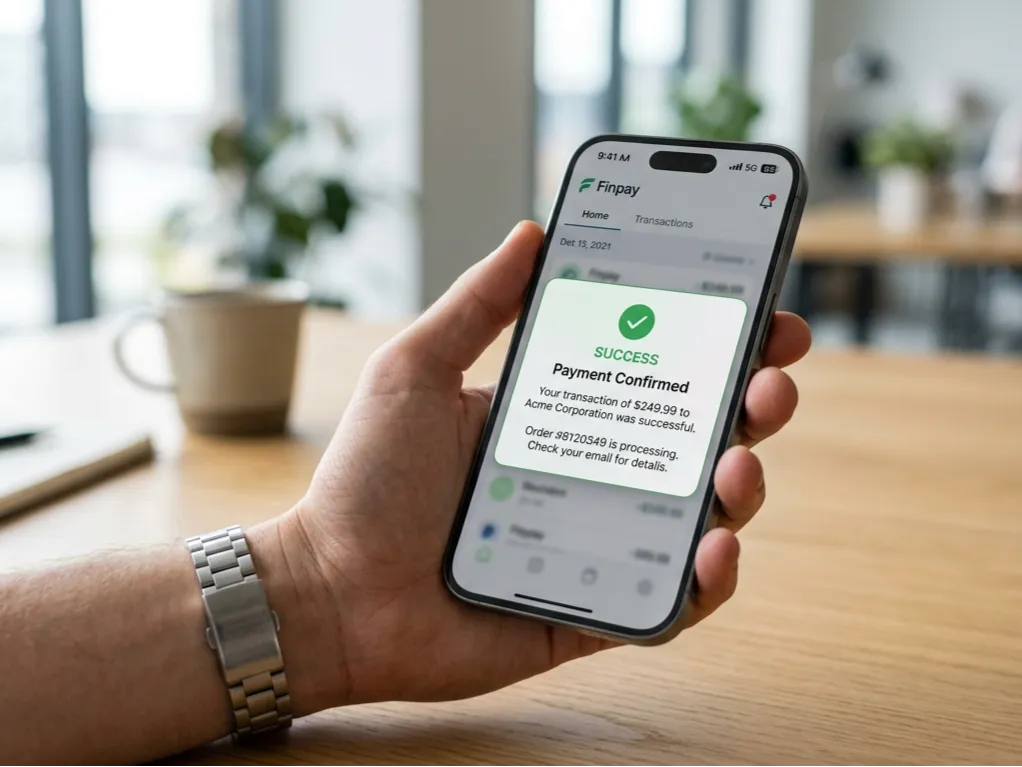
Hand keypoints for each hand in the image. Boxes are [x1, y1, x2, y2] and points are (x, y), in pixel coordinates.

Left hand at [267, 221, 810, 710]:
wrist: (331, 594)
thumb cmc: (366, 482)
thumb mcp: (415, 371)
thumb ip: (476, 305)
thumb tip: (532, 232)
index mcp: (560, 413)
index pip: (655, 369)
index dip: (718, 340)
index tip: (762, 308)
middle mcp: (592, 473)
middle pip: (697, 435)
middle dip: (752, 402)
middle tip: (769, 380)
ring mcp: (601, 542)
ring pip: (701, 513)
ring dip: (742, 483)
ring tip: (737, 460)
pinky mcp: (597, 610)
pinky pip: (672, 599)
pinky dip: (707, 580)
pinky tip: (712, 548)